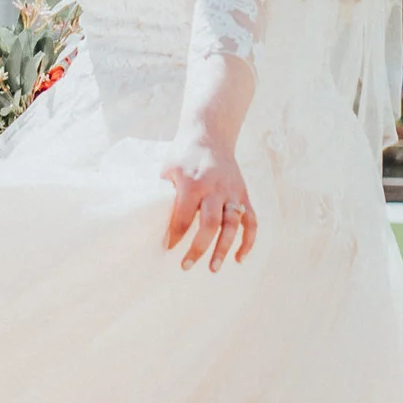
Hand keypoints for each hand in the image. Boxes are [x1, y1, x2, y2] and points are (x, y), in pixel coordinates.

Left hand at [160, 141, 257, 271]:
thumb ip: (164, 194)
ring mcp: (232, 192)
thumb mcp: (168, 169)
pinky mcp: (243, 195)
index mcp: (193, 183)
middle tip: (186, 265)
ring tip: (213, 268)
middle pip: (211, 223)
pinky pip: (251, 221)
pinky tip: (239, 258)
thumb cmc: (184, 154)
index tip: (168, 248)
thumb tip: (152, 223)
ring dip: (224, 249)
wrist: (210, 134)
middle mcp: (215, 188)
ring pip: (232, 225)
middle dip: (199, 248)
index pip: (184, 216)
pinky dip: (248, 241)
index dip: (175, 235)